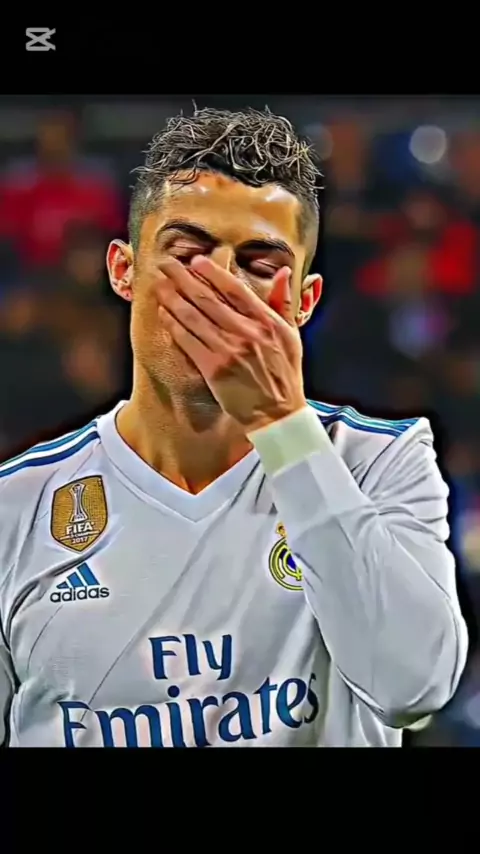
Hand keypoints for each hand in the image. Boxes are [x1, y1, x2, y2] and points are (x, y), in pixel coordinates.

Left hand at [156, 256, 306, 432]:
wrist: (277, 412)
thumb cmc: (285, 373)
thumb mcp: (292, 334)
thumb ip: (284, 302)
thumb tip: (284, 272)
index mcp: (267, 322)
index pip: (236, 290)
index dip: (213, 273)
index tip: (196, 261)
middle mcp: (246, 332)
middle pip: (208, 299)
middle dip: (184, 280)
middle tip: (167, 265)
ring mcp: (228, 350)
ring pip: (194, 318)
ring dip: (173, 299)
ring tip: (159, 286)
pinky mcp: (213, 368)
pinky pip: (188, 341)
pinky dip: (174, 326)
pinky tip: (164, 314)